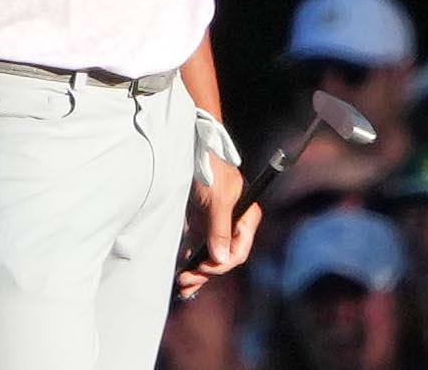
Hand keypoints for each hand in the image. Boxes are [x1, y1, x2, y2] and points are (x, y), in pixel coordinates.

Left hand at [178, 161, 255, 294]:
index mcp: (245, 216)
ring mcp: (216, 223)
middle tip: (187, 280)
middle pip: (224, 256)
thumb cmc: (210, 165)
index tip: (203, 266)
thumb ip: (220, 228)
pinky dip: (191, 260)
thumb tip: (222, 258)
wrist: (192, 142)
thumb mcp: (217, 197)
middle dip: (207, 271)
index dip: (222, 263)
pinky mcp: (201, 222)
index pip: (238, 250)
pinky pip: (198, 247)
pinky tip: (182, 272)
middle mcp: (232, 222)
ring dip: (198, 271)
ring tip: (183, 285)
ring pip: (210, 255)